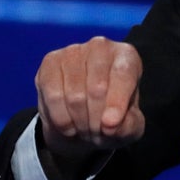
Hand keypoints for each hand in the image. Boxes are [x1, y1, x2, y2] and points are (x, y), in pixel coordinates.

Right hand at [35, 36, 144, 160]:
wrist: (83, 117)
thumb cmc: (112, 116)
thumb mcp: (130, 126)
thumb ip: (129, 125)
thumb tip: (111, 124)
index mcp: (127, 55)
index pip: (123, 74)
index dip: (116, 102)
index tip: (110, 125)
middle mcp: (101, 46)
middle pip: (97, 88)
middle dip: (97, 120)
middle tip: (97, 133)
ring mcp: (73, 51)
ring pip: (74, 96)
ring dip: (79, 122)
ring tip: (85, 129)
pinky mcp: (50, 62)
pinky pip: (53, 96)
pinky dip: (61, 119)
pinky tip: (68, 125)